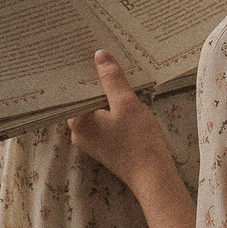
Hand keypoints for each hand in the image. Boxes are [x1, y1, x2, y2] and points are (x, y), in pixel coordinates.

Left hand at [67, 50, 176, 188]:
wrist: (154, 177)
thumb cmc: (138, 140)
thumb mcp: (127, 103)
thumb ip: (112, 79)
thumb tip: (99, 55)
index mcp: (77, 121)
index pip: (73, 90)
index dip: (80, 71)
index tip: (83, 50)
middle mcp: (78, 131)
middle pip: (83, 98)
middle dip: (94, 80)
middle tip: (100, 54)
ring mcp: (91, 139)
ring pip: (95, 108)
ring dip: (104, 92)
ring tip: (112, 68)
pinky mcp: (104, 144)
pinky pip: (103, 118)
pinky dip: (111, 106)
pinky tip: (121, 93)